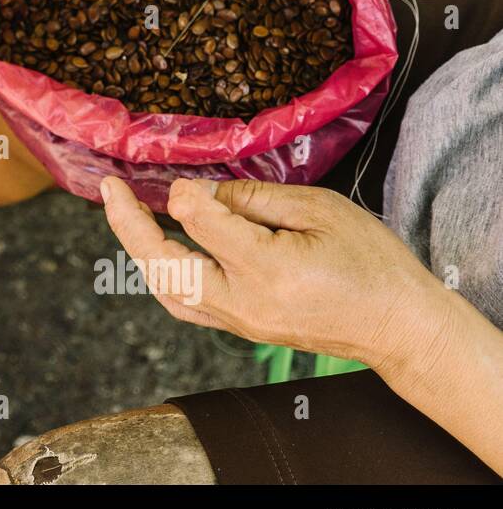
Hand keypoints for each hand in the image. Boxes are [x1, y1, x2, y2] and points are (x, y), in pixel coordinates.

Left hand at [98, 177, 450, 370]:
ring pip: (166, 291)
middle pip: (163, 266)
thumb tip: (198, 193)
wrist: (398, 327)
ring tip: (122, 213)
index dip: (187, 194)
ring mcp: (238, 323)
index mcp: (266, 269)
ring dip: (138, 251)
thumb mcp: (320, 209)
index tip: (188, 179)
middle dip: (128, 224)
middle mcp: (243, 303)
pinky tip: (154, 248)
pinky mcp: (240, 330)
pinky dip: (162, 275)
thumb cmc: (370, 262)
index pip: (200, 223)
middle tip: (109, 189)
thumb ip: (253, 199)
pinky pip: (185, 305)